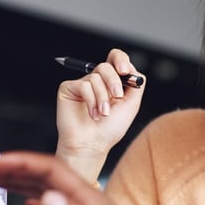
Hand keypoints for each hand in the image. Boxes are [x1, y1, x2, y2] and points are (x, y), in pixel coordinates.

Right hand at [0, 152, 177, 204]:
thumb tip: (47, 198)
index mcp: (90, 200)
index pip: (49, 169)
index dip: (19, 162)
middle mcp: (87, 202)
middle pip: (44, 174)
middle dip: (12, 169)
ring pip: (46, 188)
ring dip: (19, 182)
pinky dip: (34, 200)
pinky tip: (27, 204)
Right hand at [56, 49, 144, 182]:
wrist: (92, 145)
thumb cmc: (110, 129)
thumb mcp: (131, 105)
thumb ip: (136, 84)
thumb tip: (132, 68)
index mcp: (112, 82)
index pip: (115, 59)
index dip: (120, 60)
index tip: (125, 71)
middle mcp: (96, 81)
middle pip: (106, 65)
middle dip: (114, 81)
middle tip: (117, 96)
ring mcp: (82, 84)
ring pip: (96, 77)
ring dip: (103, 98)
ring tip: (102, 114)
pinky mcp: (68, 88)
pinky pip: (83, 85)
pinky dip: (91, 101)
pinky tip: (92, 114)